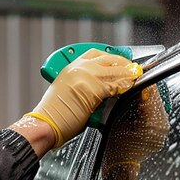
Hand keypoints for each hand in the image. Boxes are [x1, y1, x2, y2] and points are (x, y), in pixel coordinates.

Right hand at [25, 48, 141, 147]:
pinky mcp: (93, 89)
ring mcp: (85, 76)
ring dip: (127, 74)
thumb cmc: (53, 115)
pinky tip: (129, 86)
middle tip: (132, 68)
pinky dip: (124, 86)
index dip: (111, 56)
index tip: (121, 60)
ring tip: (135, 77)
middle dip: (123, 63)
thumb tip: (101, 88)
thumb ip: (83, 85)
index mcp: (69, 67)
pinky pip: (114, 85)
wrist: (44, 124)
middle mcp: (77, 68)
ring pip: (114, 71)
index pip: (96, 54)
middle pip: (108, 59)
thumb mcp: (66, 92)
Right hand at [101, 84, 169, 179]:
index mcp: (152, 121)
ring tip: (133, 106)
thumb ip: (127, 102)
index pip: (152, 93)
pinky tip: (137, 116)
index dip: (142, 85)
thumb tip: (133, 85)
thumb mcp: (117, 120)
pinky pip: (156, 117)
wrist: (120, 167)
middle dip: (144, 95)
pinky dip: (148, 114)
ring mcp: (163, 131)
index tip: (135, 83)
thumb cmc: (115, 148)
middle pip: (156, 100)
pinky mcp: (161, 135)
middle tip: (131, 94)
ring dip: (146, 104)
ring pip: (157, 107)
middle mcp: (162, 126)